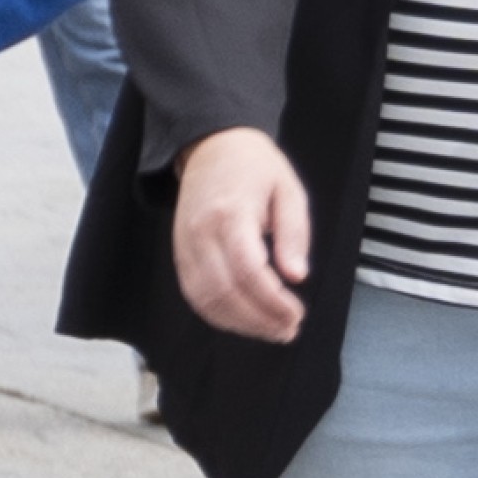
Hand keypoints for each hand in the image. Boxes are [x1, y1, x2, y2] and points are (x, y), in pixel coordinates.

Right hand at [173, 124, 309, 342]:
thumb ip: (294, 233)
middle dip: (258, 320)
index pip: (249, 271)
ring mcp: (186, 245)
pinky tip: (242, 320)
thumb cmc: (254, 166)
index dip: (273, 301)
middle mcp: (201, 233)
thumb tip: (297, 276)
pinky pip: (194, 294)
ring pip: (206, 299)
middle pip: (225, 291)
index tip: (297, 314)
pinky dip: (217, 314)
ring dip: (238, 324)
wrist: (210, 146)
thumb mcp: (289, 190)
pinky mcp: (180, 254)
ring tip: (270, 331)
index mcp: (231, 214)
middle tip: (288, 330)